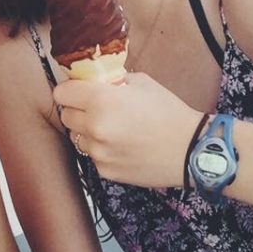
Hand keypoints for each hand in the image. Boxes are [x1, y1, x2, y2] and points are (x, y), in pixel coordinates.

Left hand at [53, 72, 201, 187]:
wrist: (190, 150)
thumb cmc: (169, 113)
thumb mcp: (142, 83)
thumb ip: (114, 81)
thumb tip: (97, 81)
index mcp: (101, 101)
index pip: (62, 93)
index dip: (70, 90)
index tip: (77, 91)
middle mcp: (95, 128)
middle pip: (66, 116)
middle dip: (78, 110)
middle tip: (97, 108)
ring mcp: (98, 152)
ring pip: (77, 138)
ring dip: (89, 132)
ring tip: (114, 129)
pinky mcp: (105, 171)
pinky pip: (93, 156)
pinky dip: (102, 150)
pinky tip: (123, 145)